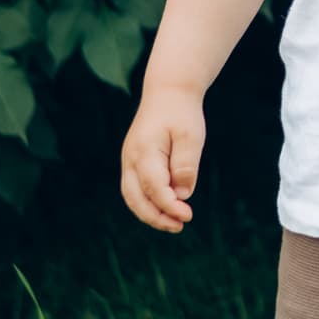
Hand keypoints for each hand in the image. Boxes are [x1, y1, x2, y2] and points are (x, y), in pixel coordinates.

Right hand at [119, 90, 205, 232]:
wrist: (168, 92)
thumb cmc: (181, 113)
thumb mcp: (190, 136)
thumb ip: (186, 165)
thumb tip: (181, 195)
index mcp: (145, 150)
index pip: (154, 187)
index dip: (170, 206)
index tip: (188, 215)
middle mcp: (131, 158)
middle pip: (136, 198)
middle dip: (157, 217)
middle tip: (179, 226)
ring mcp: (128, 160)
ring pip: (131, 197)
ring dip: (150, 214)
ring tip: (173, 224)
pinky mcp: (132, 162)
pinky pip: (134, 189)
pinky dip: (146, 203)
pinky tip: (165, 210)